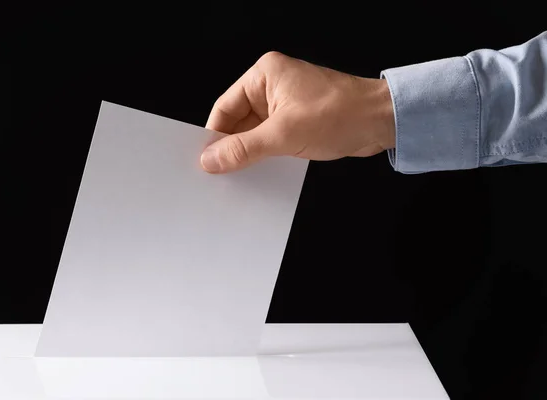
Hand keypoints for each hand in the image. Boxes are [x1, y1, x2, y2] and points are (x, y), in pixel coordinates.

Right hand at [201, 51, 395, 172]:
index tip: (206, 160)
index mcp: (264, 75)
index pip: (224, 107)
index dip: (214, 135)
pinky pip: (272, 140)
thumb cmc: (342, 114)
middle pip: (238, 121)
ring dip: (250, 154)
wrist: (382, 122)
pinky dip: (266, 156)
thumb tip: (212, 159)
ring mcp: (286, 105)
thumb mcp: (284, 135)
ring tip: (240, 177)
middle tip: (221, 174)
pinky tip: (261, 174)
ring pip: (255, 133)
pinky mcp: (298, 122)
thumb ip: (244, 149)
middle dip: (232, 147)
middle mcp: (273, 86)